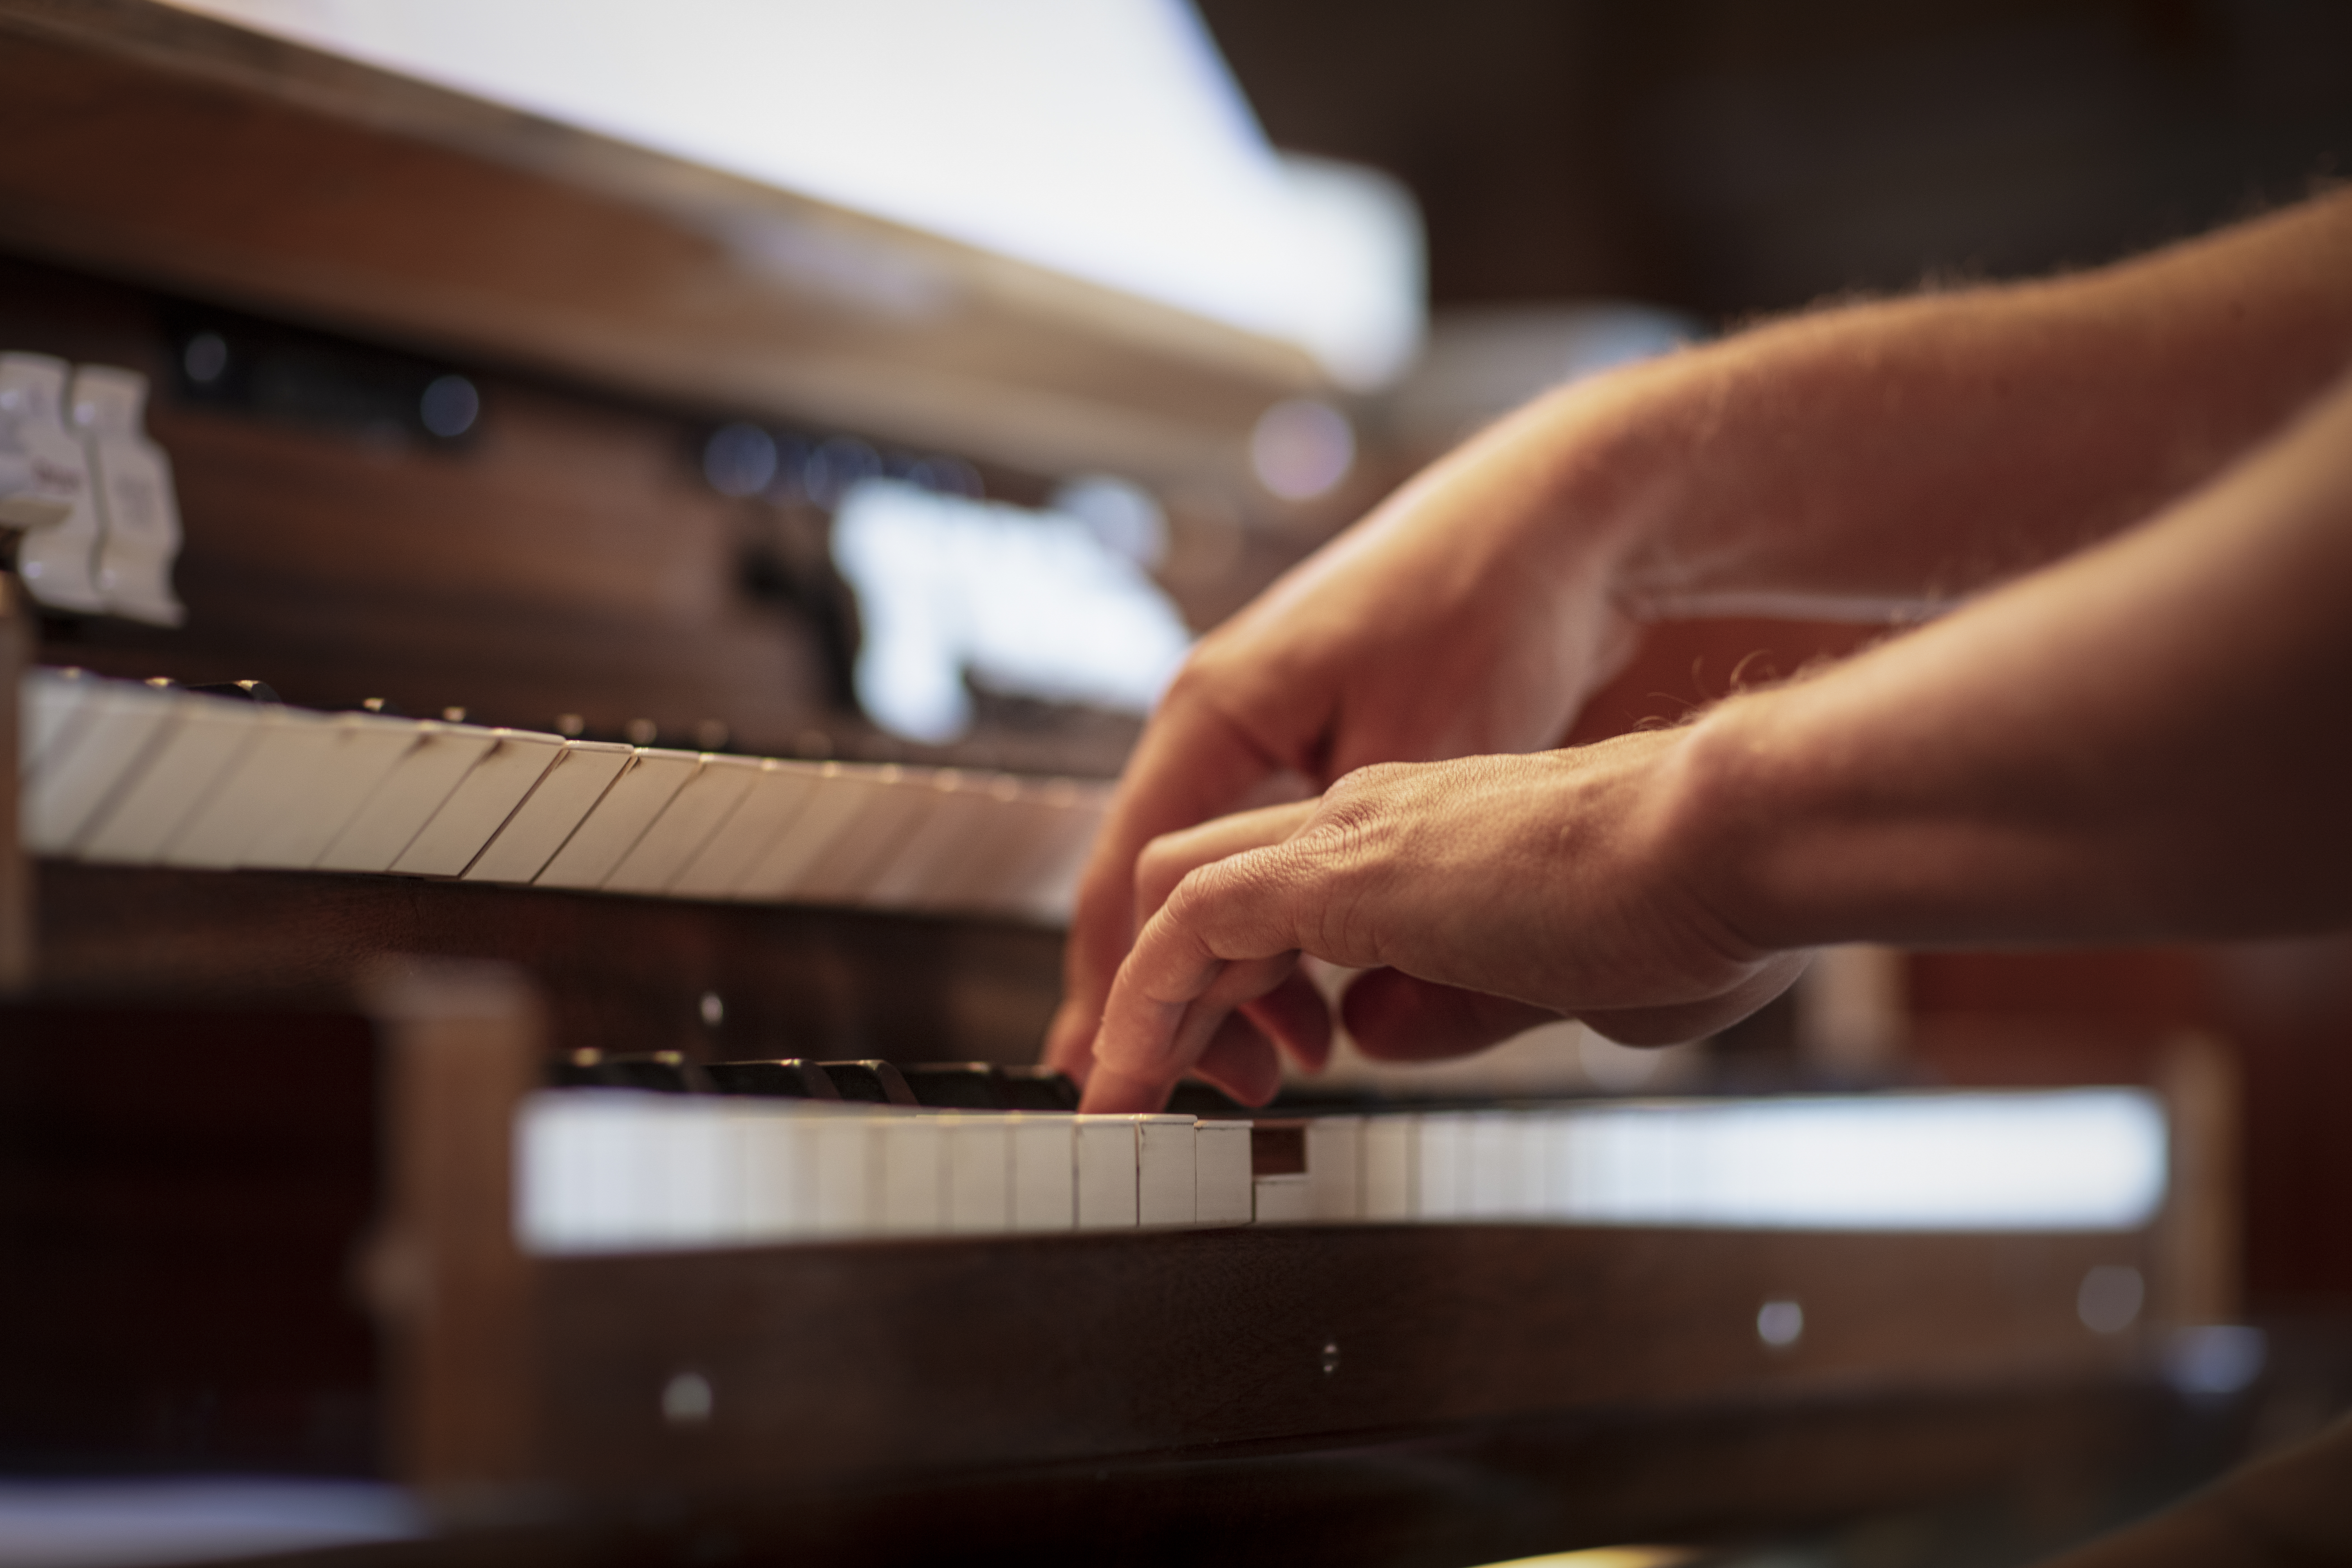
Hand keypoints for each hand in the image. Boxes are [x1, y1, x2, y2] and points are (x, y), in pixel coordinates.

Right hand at [1045, 380, 1661, 1091]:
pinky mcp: (1318, 737)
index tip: (1115, 1086)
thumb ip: (1375, 893)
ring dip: (1238, 975)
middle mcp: (1218, 720)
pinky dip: (1280, 931)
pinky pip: (1266, 858)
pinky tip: (1325, 989)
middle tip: (1203, 1098)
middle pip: (1154, 889)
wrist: (1555, 520)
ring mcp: (1265, 727)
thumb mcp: (1425, 765)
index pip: (1131, 886)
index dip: (1120, 999)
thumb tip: (1359, 1030)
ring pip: (1215, 879)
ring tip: (1289, 1059)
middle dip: (1170, 1004)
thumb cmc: (1488, 610)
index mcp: (1213, 717)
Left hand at [1077, 736, 1810, 1113]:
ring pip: (1179, 897)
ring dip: (1139, 1004)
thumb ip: (1451, 1005)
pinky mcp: (1338, 867)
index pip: (1291, 897)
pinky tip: (1132, 1079)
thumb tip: (1372, 1036)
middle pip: (1210, 886)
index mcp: (1430, 841)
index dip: (1239, 984)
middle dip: (1163, 991)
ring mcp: (1352, 833)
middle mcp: (1374, 818)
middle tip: (1145, 1089)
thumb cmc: (1694, 910)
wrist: (1728, 840)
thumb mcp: (1558, 987)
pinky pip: (1187, 927)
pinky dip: (1145, 1003)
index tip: (1231, 1068)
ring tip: (1117, 1101)